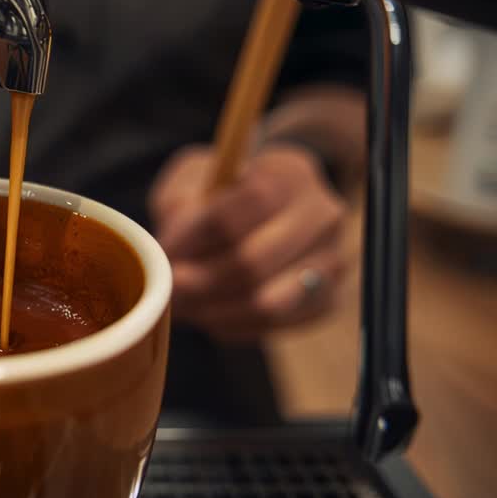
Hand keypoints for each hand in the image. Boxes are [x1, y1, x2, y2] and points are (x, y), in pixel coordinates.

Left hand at [148, 144, 348, 342]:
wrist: (269, 213)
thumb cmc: (223, 195)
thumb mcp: (194, 180)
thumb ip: (180, 206)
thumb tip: (172, 252)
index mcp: (290, 172)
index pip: (243, 206)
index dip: (195, 235)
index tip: (164, 250)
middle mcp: (323, 215)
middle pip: (253, 261)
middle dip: (199, 280)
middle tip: (168, 287)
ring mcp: (332, 261)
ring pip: (266, 302)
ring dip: (214, 310)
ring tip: (184, 305)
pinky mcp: (327, 300)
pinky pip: (272, 325)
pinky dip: (232, 325)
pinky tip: (210, 312)